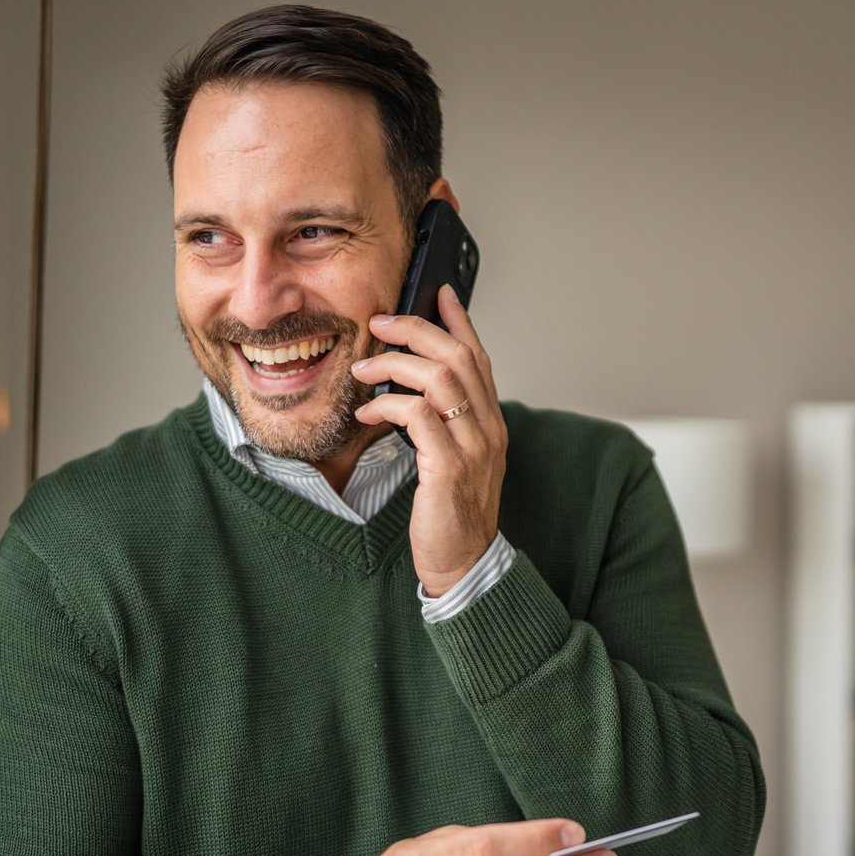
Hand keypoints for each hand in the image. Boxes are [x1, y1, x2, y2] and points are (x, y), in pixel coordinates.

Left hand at [349, 284, 506, 598]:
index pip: (479, 357)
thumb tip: (412, 388)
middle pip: (457, 356)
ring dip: (393, 365)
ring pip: (438, 378)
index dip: (459, 321)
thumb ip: (443, 422)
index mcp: (492, 422)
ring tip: (362, 370)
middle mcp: (489, 428)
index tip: (438, 293)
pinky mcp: (448, 468)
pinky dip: (387, 406)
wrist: (464, 563)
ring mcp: (472, 447)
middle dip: (415, 329)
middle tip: (379, 323)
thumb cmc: (452, 513)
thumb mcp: (455, 458)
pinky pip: (417, 416)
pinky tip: (367, 415)